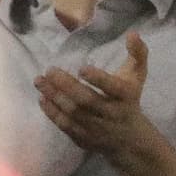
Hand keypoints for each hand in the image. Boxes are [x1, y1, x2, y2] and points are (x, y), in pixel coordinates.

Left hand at [34, 32, 151, 162]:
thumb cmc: (130, 101)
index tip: (82, 68)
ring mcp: (97, 129)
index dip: (99, 79)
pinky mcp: (85, 138)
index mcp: (126, 98)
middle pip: (87, 101)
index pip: (113, 88)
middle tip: (49, 70)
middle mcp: (111, 114)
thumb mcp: (137, 78)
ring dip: (54, 96)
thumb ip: (137, 55)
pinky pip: (66, 126)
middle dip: (66, 85)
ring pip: (73, 113)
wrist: (133, 142)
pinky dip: (52, 113)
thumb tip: (133, 33)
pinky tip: (42, 98)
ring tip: (39, 81)